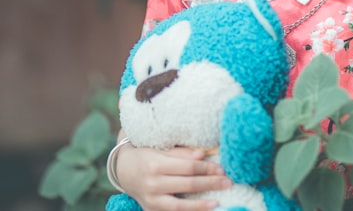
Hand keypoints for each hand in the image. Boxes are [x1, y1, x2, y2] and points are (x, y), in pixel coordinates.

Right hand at [115, 142, 232, 210]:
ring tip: (218, 202)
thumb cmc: (147, 155)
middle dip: (210, 183)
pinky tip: (203, 209)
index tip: (222, 168)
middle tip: (228, 182)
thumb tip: (203, 154)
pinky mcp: (150, 210)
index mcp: (155, 164)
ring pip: (179, 205)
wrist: (124, 171)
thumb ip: (182, 153)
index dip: (207, 168)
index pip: (188, 167)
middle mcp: (152, 184)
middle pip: (188, 184)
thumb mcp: (161, 149)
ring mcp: (151, 200)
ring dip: (201, 204)